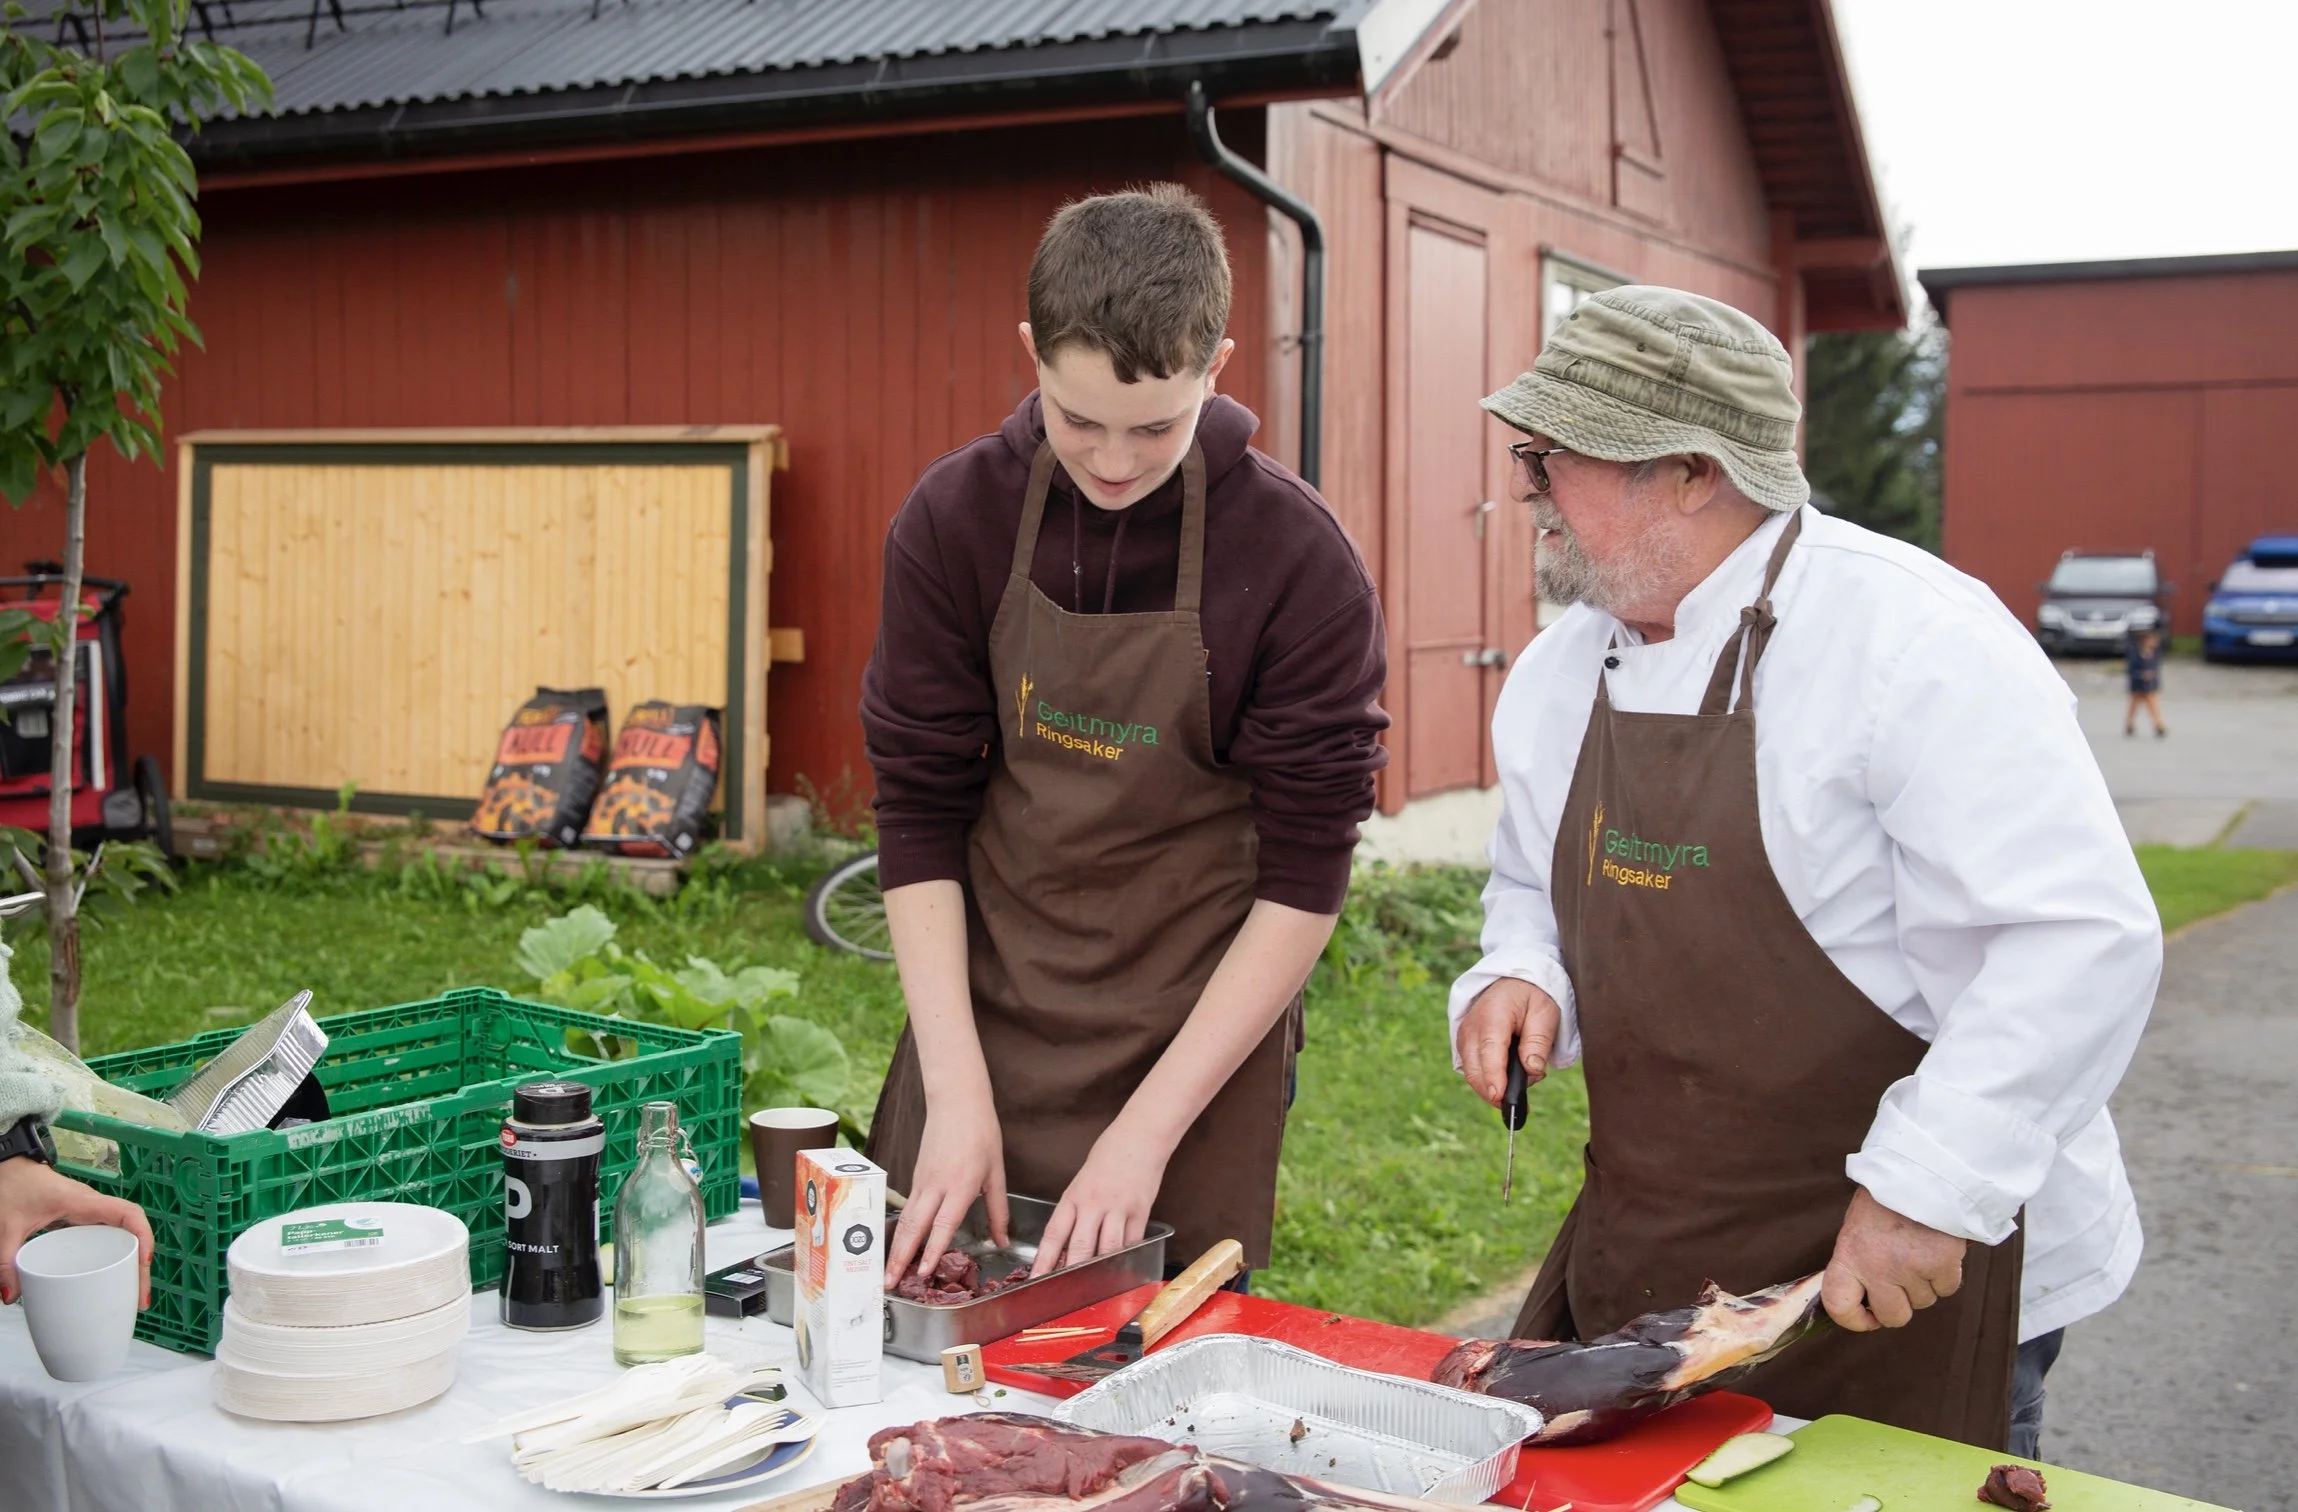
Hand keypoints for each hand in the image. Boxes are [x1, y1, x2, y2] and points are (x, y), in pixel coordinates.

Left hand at [0, 1157, 153, 1309]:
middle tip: (139, 1297)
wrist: (8, 1167)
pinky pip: (111, 1237)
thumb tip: (11, 1296)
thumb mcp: (7, 1227)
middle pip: (133, 1232)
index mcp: (83, 1202)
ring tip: (132, 1294)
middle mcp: (94, 1207)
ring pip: (125, 1236)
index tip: (143, 1264)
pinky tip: (114, 1278)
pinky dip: (119, 1257)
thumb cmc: (12, 1185)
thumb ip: (6, 1261)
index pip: (128, 1214)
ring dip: (134, 1263)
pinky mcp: (83, 1219)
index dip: (143, 1237)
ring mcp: (91, 1213)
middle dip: (141, 1265)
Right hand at [884, 1092, 1007, 1287]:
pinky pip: (906, 1208)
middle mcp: (936, 1186)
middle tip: (888, 1283)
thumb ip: (999, 1210)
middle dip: (900, 1258)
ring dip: (895, 1247)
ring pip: (905, 1220)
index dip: (932, 1250)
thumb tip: (1003, 1240)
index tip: (923, 1272)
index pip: (943, 1224)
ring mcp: (922, 1181)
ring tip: (886, 1272)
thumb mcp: (997, 1172)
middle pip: (913, 1227)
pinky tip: (897, 1246)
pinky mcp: (916, 1177)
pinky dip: (899, 1230)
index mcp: (961, 1185)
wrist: (957, 1100)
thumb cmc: (981, 1132)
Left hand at [1031, 1132, 1166, 1276]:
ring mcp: (1119, 1209)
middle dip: (1071, 1274)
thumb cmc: (1108, 1156)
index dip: (1044, 1260)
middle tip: (1063, 1293)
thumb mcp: (1081, 1182)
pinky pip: (1132, 1243)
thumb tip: (1066, 1244)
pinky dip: (1125, 1258)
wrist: (1139, 1137)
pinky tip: (1120, 1268)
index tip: (1035, 1279)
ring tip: (1092, 1286)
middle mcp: (1095, 1205)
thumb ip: (1074, 1211)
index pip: (1055, 1234)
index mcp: (1074, 1197)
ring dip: (1099, 1270)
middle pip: (1081, 1247)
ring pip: (1107, 1250)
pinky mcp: (1141, 1212)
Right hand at [1455, 978, 1561, 1106]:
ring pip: (1472, 1074)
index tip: (1501, 1098)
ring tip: (1520, 1083)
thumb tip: (1532, 1071)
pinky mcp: (1464, 1045)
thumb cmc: (1530, 998)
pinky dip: (1487, 1081)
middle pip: (1475, 1070)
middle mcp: (1471, 1028)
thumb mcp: (1544, 1014)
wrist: (1511, 983)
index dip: (1494, 1078)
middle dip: (1495, 1092)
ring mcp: (1464, 1037)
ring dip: (1493, 1088)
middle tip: (1523, 1106)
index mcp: (1492, 1016)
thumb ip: (1538, 1043)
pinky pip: (1472, 1070)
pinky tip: (1506, 1080)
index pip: (1490, 1052)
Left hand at [1821, 1186, 1966, 1329]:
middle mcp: (1878, 1268)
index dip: (1853, 1320)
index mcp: (1850, 1256)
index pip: (1839, 1305)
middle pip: (1892, 1317)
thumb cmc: (1885, 1201)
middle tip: (1902, 1280)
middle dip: (1899, 1305)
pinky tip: (1936, 1249)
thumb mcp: (1857, 1230)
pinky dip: (1945, 1275)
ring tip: (1918, 1251)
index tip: (1866, 1315)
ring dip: (1924, 1284)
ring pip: (1924, 1302)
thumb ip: (1858, 1264)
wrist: (1920, 1172)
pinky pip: (1946, 1288)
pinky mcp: (1942, 1264)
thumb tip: (1863, 1299)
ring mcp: (1912, 1268)